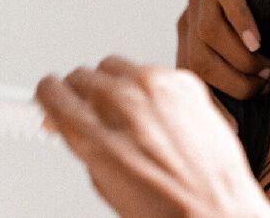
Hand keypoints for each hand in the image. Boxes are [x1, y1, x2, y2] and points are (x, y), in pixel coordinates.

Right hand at [36, 56, 269, 217]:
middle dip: (82, 93)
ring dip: (114, 85)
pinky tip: (157, 111)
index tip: (53, 100)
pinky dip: (149, 87)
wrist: (218, 208)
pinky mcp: (185, 82)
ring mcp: (156, 87)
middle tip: (91, 112)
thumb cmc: (167, 208)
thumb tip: (70, 124)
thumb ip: (84, 144)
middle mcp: (122, 103)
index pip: (51, 90)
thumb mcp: (104, 182)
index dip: (51, 98)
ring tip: (126, 113)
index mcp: (93, 132)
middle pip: (82, 75)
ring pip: (116, 66)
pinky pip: (153, 71)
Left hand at [177, 0, 269, 98]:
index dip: (211, 106)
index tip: (237, 129)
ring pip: (210, 34)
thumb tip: (259, 101)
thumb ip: (240, 63)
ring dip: (241, 59)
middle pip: (198, 61)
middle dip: (232, 83)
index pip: (189, 80)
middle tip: (262, 88)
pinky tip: (258, 40)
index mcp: (190, 38)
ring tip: (267, 69)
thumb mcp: (244, 40)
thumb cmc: (261, 3)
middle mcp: (190, 16)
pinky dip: (241, 21)